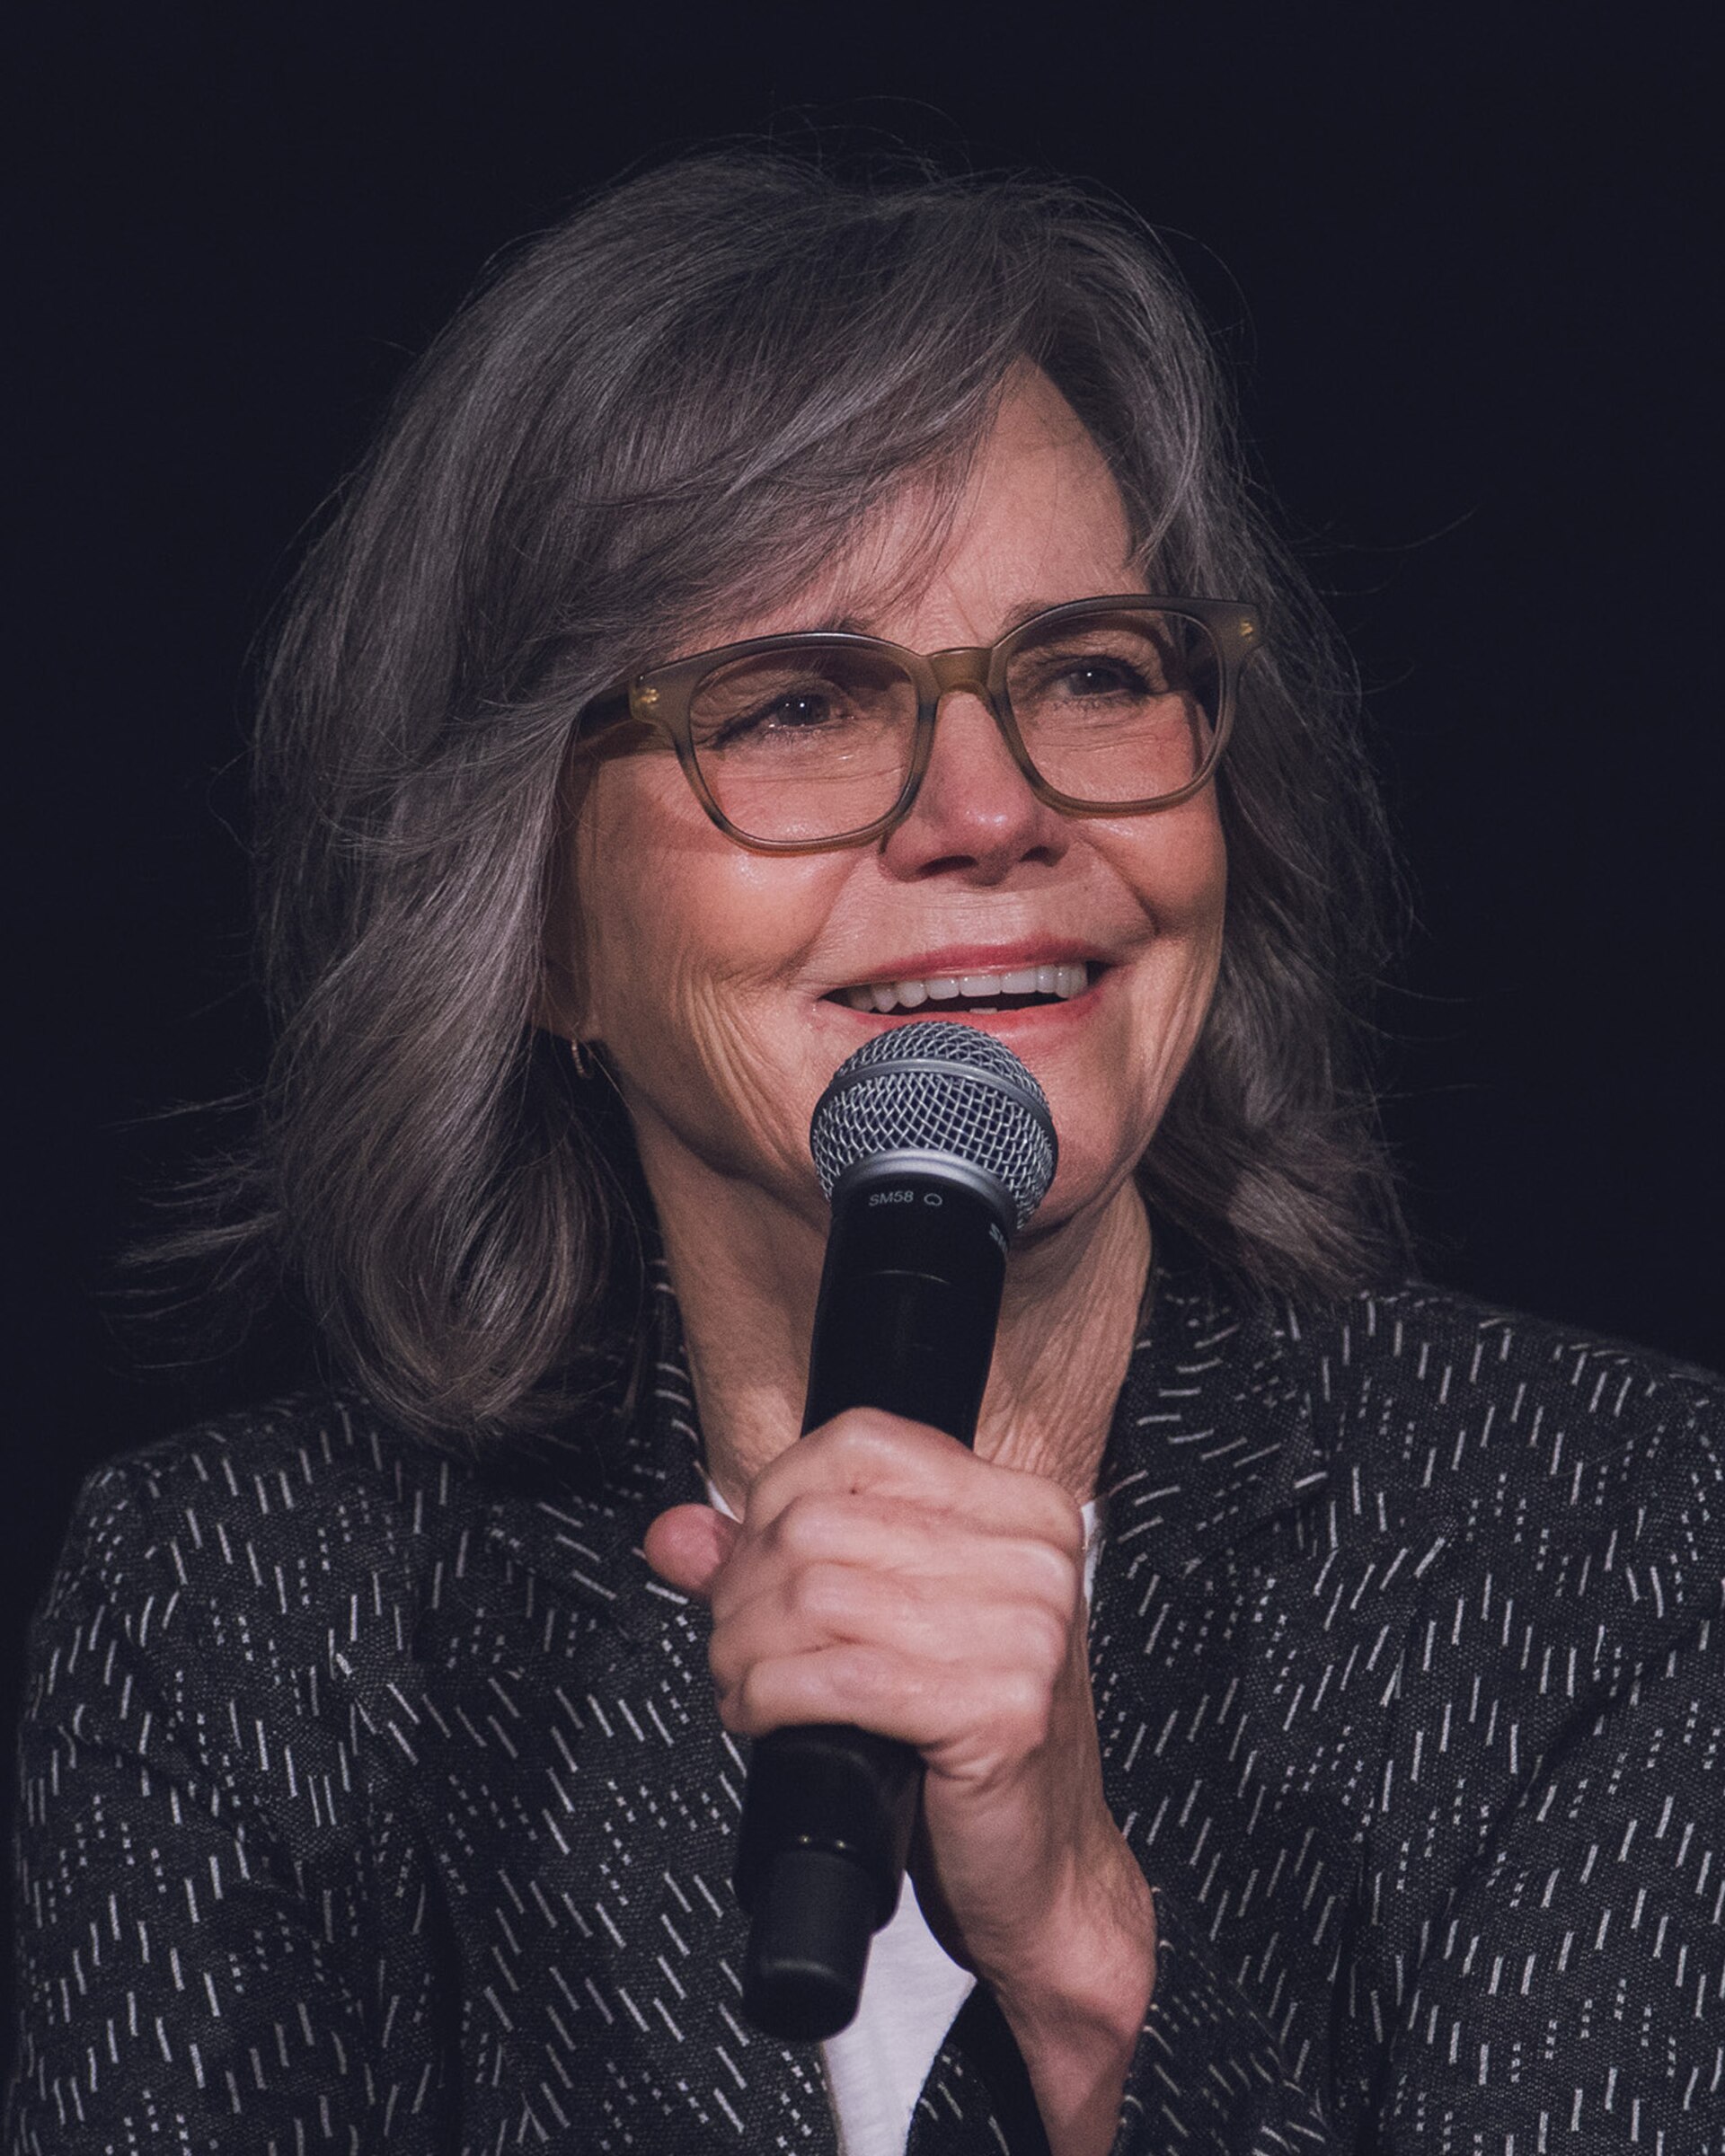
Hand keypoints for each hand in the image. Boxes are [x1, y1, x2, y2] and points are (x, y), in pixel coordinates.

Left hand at [644, 1409, 1155, 2155]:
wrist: (1043, 1868)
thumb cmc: (966, 1739)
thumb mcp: (883, 1621)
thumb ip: (780, 1561)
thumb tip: (677, 1534)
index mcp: (1021, 1509)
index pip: (863, 1443)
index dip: (777, 1494)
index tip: (750, 1556)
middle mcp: (1032, 1557)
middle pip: (822, 1522)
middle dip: (743, 1588)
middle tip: (732, 1642)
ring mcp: (1025, 1631)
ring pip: (814, 1596)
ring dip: (744, 1648)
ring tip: (741, 1684)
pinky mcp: (999, 1710)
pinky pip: (835, 1676)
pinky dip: (771, 1695)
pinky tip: (764, 1716)